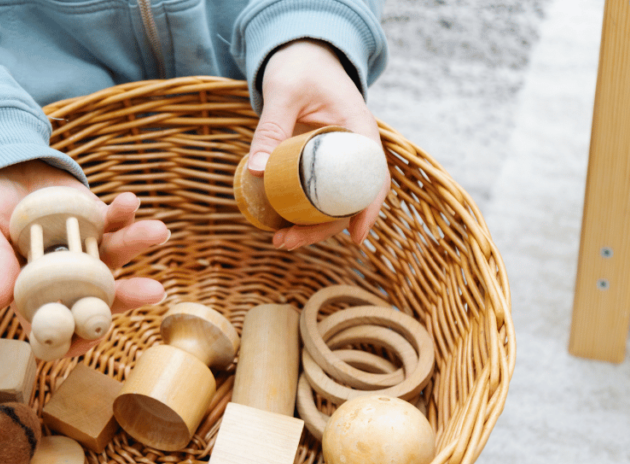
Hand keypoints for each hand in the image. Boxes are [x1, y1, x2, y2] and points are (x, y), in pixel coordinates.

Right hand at [0, 160, 168, 355]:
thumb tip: (1, 301)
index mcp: (34, 294)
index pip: (59, 327)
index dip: (77, 338)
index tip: (93, 337)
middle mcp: (67, 279)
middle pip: (100, 297)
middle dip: (128, 296)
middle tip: (153, 291)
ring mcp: (86, 249)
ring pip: (116, 256)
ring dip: (137, 245)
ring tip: (157, 231)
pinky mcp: (96, 220)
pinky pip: (115, 220)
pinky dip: (125, 211)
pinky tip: (130, 201)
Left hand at [248, 39, 388, 250]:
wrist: (302, 56)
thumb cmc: (299, 68)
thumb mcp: (283, 93)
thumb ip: (271, 129)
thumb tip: (256, 171)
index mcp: (359, 131)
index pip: (373, 177)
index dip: (368, 210)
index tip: (356, 238)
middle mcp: (355, 150)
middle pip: (351, 200)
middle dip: (324, 228)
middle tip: (287, 242)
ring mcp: (339, 160)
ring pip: (334, 202)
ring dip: (311, 226)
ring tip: (280, 241)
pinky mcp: (321, 164)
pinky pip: (318, 194)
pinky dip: (302, 211)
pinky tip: (279, 224)